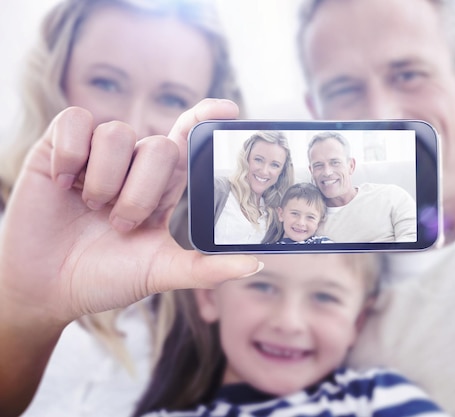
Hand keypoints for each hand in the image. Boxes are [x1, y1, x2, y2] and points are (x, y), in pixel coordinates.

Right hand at [0, 98, 260, 326]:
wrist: (49, 288)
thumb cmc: (110, 276)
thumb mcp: (161, 272)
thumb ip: (206, 267)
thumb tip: (255, 263)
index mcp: (168, 186)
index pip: (192, 139)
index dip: (208, 118)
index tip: (228, 110)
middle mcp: (138, 164)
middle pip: (160, 146)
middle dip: (142, 193)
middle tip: (123, 224)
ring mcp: (100, 154)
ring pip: (119, 134)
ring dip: (106, 181)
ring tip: (92, 209)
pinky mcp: (61, 148)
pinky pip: (75, 123)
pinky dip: (71, 155)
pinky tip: (65, 184)